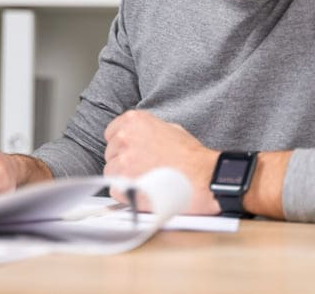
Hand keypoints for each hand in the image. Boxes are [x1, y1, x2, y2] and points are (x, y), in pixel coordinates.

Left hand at [103, 109, 220, 213]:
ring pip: (111, 171)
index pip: (112, 133)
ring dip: (124, 178)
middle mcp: (124, 138)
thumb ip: (147, 131)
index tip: (131, 153)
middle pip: (111, 153)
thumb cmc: (191, 157)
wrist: (203, 178)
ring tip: (145, 181)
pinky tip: (143, 192)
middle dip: (123, 161)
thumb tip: (139, 138)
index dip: (123, 146)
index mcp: (134, 121)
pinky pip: (115, 189)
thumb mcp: (170, 129)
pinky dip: (126, 193)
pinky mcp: (124, 184)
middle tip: (142, 169)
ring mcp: (123, 161)